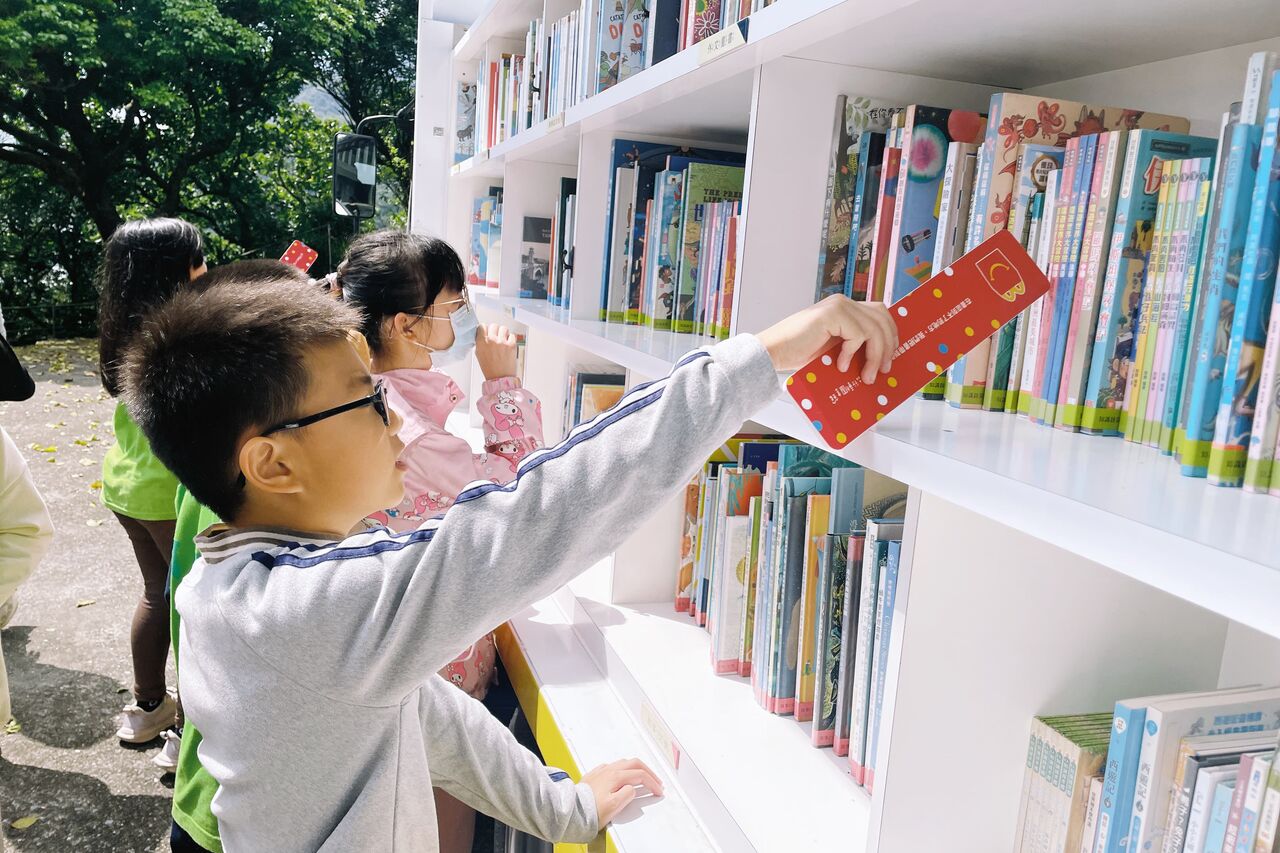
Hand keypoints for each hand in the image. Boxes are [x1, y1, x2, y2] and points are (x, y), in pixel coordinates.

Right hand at [474, 323, 517, 379]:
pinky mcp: (511, 345)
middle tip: (496, 336)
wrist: (500, 378)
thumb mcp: (479, 354)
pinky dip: (510, 338)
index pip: (482, 326)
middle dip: (495, 330)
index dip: (485, 329)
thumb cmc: (489, 368)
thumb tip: (483, 334)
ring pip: (503, 328)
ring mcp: (502, 342)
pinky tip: (508, 344)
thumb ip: (480, 342)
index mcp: (481, 342)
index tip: (487, 331)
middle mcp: (491, 340)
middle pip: (494, 325)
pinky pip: (512, 335)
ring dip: (503, 333)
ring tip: (503, 339)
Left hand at [583, 758, 663, 825]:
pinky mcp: (594, 776)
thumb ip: (628, 794)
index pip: (640, 775)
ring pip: (623, 763)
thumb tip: (632, 788)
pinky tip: (621, 774)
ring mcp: (601, 772)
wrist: (572, 811)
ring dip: (636, 768)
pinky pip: (612, 766)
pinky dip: (622, 768)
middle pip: (634, 764)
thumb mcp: (614, 806)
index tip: (658, 790)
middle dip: (648, 771)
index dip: (652, 782)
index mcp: (616, 777)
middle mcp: (608, 770)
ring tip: (642, 776)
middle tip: (656, 780)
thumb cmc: (591, 811)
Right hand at [756, 295, 897, 383]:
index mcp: (843, 307)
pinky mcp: (832, 314)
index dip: (890, 333)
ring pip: (874, 328)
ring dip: (875, 355)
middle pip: (882, 317)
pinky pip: (858, 335)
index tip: (891, 355)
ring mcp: (838, 306)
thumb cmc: (797, 352)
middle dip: (888, 345)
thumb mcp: (834, 347)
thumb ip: (853, 344)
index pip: (879, 312)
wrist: (772, 352)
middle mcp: (842, 302)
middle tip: (884, 368)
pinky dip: (853, 353)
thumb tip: (879, 359)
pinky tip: (841, 365)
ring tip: (867, 375)